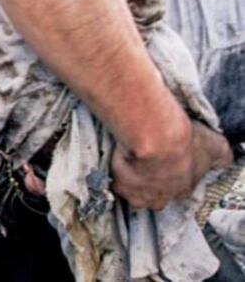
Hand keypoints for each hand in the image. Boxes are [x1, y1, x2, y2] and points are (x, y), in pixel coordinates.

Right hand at [111, 120, 231, 210]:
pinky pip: (115, 185)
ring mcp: (140, 196)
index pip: (178, 191)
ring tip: (129, 169)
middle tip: (147, 170)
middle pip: (156, 200)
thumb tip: (227, 160)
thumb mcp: (215, 146)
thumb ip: (221, 155)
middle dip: (152, 190)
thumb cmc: (186, 143)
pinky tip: (116, 163)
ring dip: (132, 188)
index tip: (167, 167)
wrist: (155, 139)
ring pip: (135, 198)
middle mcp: (162, 198)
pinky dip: (114, 176)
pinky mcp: (120, 188)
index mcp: (183, 189)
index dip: (172, 180)